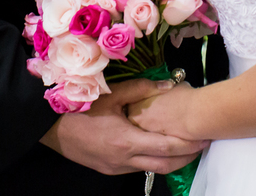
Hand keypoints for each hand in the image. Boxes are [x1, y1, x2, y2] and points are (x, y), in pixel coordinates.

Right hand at [40, 78, 206, 174]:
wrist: (51, 129)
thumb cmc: (79, 109)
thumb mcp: (111, 94)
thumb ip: (141, 89)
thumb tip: (168, 85)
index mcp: (126, 141)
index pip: (166, 147)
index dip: (188, 144)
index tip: (204, 137)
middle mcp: (124, 160)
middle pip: (165, 165)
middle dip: (186, 157)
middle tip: (203, 145)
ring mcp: (117, 168)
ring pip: (153, 170)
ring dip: (171, 161)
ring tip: (186, 148)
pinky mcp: (110, 169)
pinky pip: (138, 169)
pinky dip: (153, 161)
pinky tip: (159, 149)